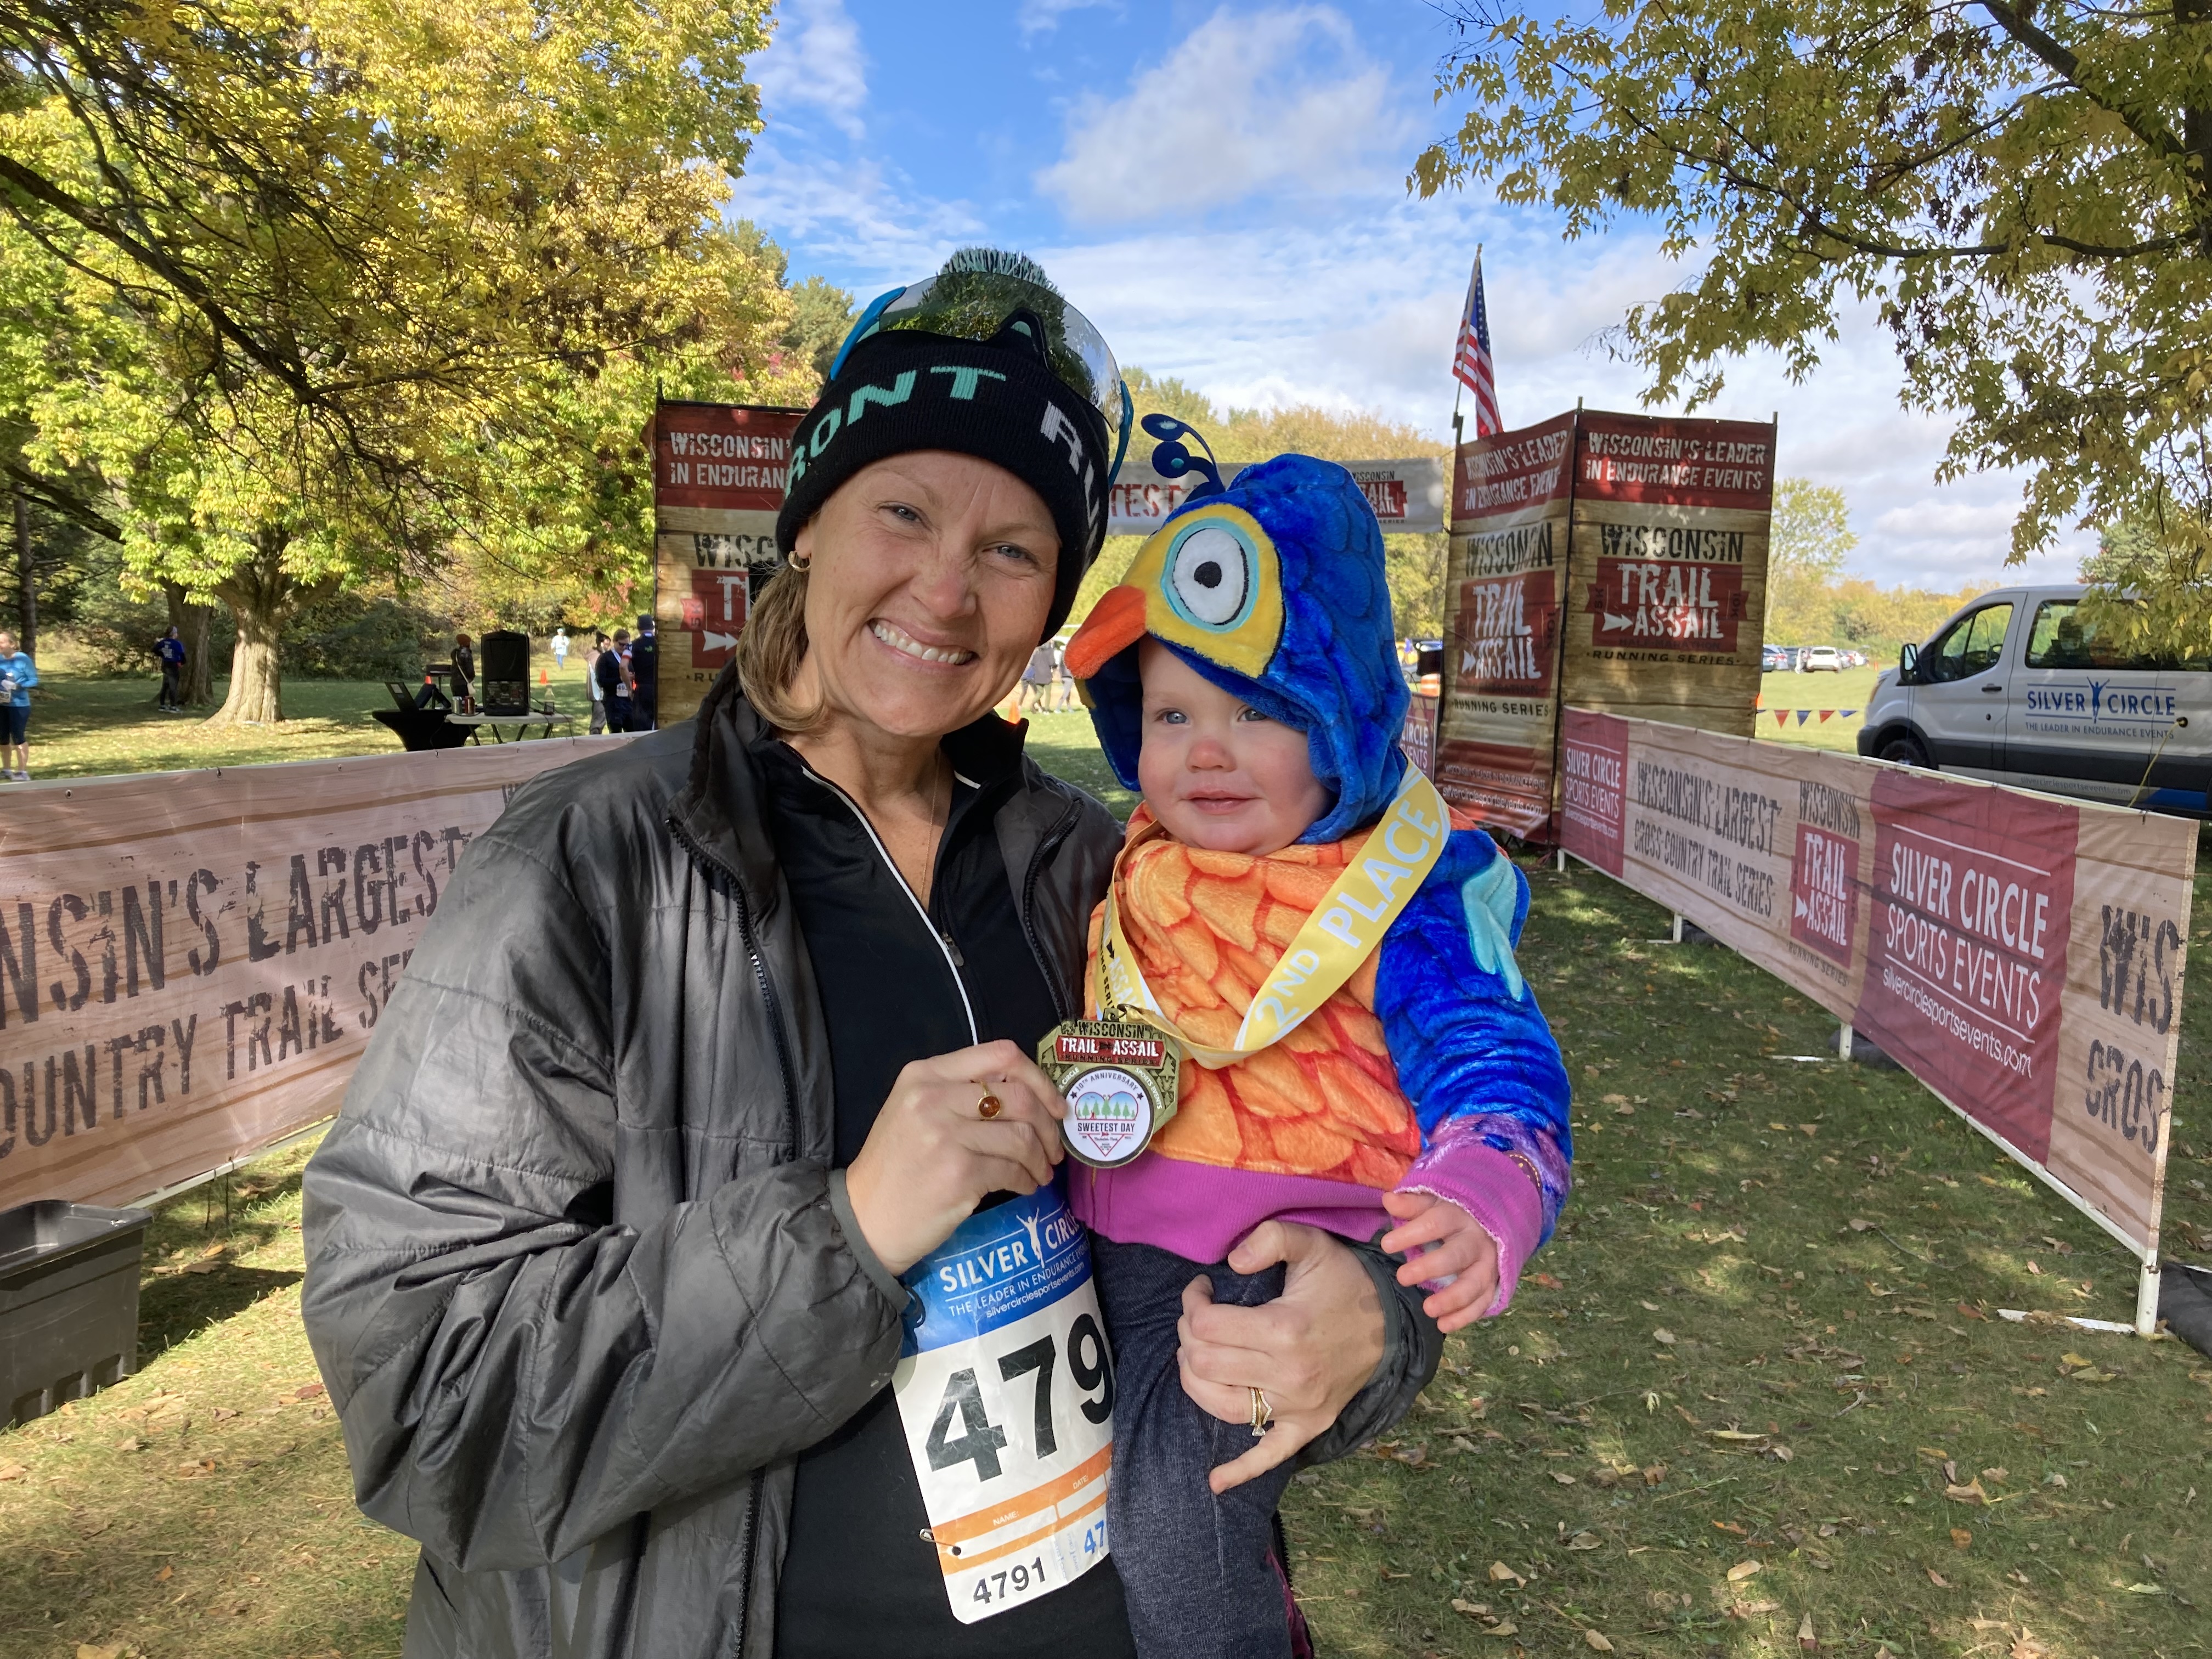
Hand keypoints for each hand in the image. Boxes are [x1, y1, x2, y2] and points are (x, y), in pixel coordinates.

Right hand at [843, 1040, 1066, 1275]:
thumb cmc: (896, 1167)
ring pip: (1022, 1136)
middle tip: (1053, 1148)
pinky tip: (1024, 1186)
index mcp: (925, 1074)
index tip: (1053, 1105)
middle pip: (1019, 1096)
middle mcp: (934, 1097)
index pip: (1000, 1054)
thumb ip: (961, 1093)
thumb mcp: (915, 1111)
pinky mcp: (959, 1173)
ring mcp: (946, 1135)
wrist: (864, 1219)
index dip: (1038, 1079)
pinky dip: (1027, 1180)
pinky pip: (1013, 1170)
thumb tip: (1029, 1096)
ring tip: (1040, 1172)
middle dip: (1047, 1126)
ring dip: (1041, 1158)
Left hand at [1175, 1220, 1385, 1493]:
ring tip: (1197, 1356)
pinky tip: (1216, 1482)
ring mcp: (1297, 1407)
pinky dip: (1241, 1471)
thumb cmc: (1344, 1281)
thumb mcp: (1312, 1243)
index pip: (1207, 1325)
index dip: (1192, 1303)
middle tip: (1200, 1318)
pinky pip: (1270, 1455)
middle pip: (1205, 1364)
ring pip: (1221, 1406)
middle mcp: (1288, 1374)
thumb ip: (1270, 1238)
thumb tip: (1229, 1262)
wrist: (1391, 1323)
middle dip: (1189, 1336)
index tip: (1201, 1289)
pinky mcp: (1307, 1426)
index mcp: (1285, 1329)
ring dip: (1195, 1380)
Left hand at [1379, 1190, 1499, 1334]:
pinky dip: (1465, 1317)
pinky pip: (1482, 1302)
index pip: (1435, 1223)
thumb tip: (1388, 1199)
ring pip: (1474, 1284)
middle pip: (1456, 1255)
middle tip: (1402, 1277)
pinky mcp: (1493, 1283)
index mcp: (1459, 1216)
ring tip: (1428, 1310)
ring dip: (1452, 1299)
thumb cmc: (1453, 1213)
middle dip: (1430, 1268)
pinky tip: (1443, 1325)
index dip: (1412, 1234)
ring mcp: (1488, 1264)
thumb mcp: (1433, 1202)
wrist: (1492, 1222)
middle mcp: (1476, 1240)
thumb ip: (1411, 1204)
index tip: (1387, 1245)